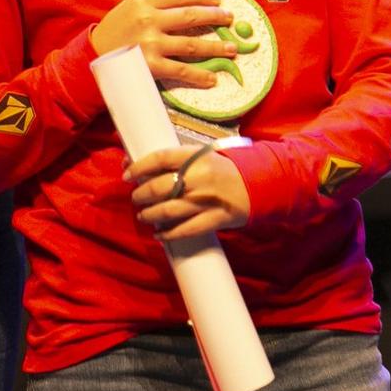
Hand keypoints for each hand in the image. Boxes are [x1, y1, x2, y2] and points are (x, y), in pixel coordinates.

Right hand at [90, 0, 234, 88]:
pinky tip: (212, 79)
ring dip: (215, 47)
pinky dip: (199, 75)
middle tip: (231, 19)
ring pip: (190, 45)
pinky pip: (180, 70)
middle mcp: (149, 20)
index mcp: (145, 2)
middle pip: (190, 17)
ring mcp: (151, 44)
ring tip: (232, 49)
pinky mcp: (150, 65)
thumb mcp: (131, 2)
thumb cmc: (116, 27)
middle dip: (214, 17)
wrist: (94, 55)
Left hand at [126, 145, 250, 241]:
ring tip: (144, 216)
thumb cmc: (230, 168)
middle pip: (159, 187)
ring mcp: (207, 200)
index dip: (139, 166)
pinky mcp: (216, 219)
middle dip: (141, 195)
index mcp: (197, 156)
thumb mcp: (207, 155)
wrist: (263, 183)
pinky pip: (186, 230)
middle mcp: (200, 177)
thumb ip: (181, 160)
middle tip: (136, 198)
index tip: (127, 174)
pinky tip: (160, 235)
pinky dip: (169, 235)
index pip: (160, 158)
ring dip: (150, 215)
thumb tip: (147, 166)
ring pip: (168, 211)